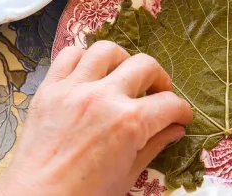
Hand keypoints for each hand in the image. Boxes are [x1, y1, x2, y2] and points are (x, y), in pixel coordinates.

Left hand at [0, 41, 192, 195]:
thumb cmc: (84, 195)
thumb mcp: (127, 175)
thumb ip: (154, 145)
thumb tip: (174, 129)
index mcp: (129, 123)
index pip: (169, 104)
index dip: (181, 110)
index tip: (180, 116)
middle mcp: (105, 97)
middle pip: (146, 65)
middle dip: (160, 79)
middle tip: (157, 95)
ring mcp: (75, 89)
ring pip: (108, 50)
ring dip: (122, 62)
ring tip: (123, 77)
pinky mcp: (50, 88)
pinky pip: (69, 55)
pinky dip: (83, 60)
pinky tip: (89, 75)